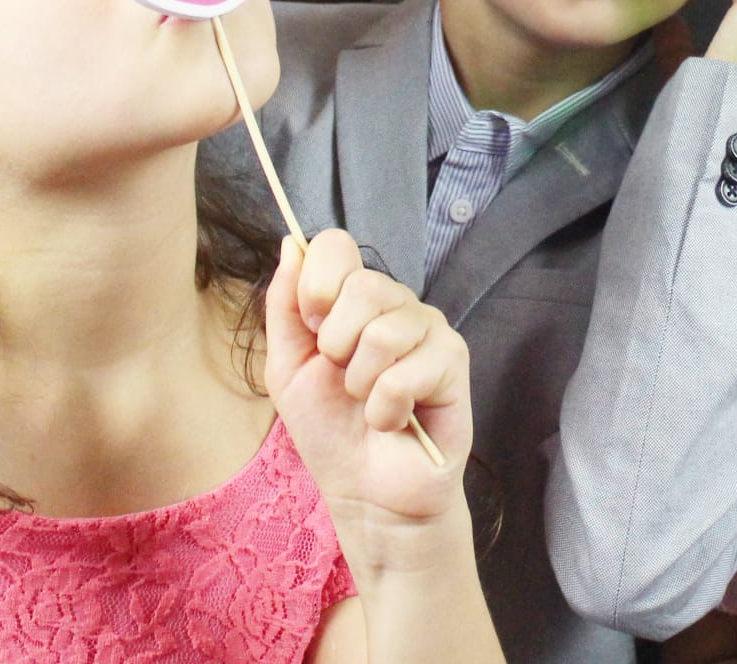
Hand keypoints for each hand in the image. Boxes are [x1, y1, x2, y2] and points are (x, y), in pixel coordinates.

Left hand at [265, 231, 470, 543]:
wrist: (367, 493)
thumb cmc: (331, 432)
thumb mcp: (287, 369)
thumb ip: (284, 307)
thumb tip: (290, 243)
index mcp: (353, 299)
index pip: (336, 245)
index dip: (317, 281)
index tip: (312, 324)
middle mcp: (395, 304)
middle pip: (361, 284)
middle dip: (335, 345)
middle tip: (344, 379)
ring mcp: (428, 328)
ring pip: (382, 332)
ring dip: (361, 385)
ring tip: (369, 404)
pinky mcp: (452, 360)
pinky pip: (405, 372)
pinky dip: (387, 408)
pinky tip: (396, 419)